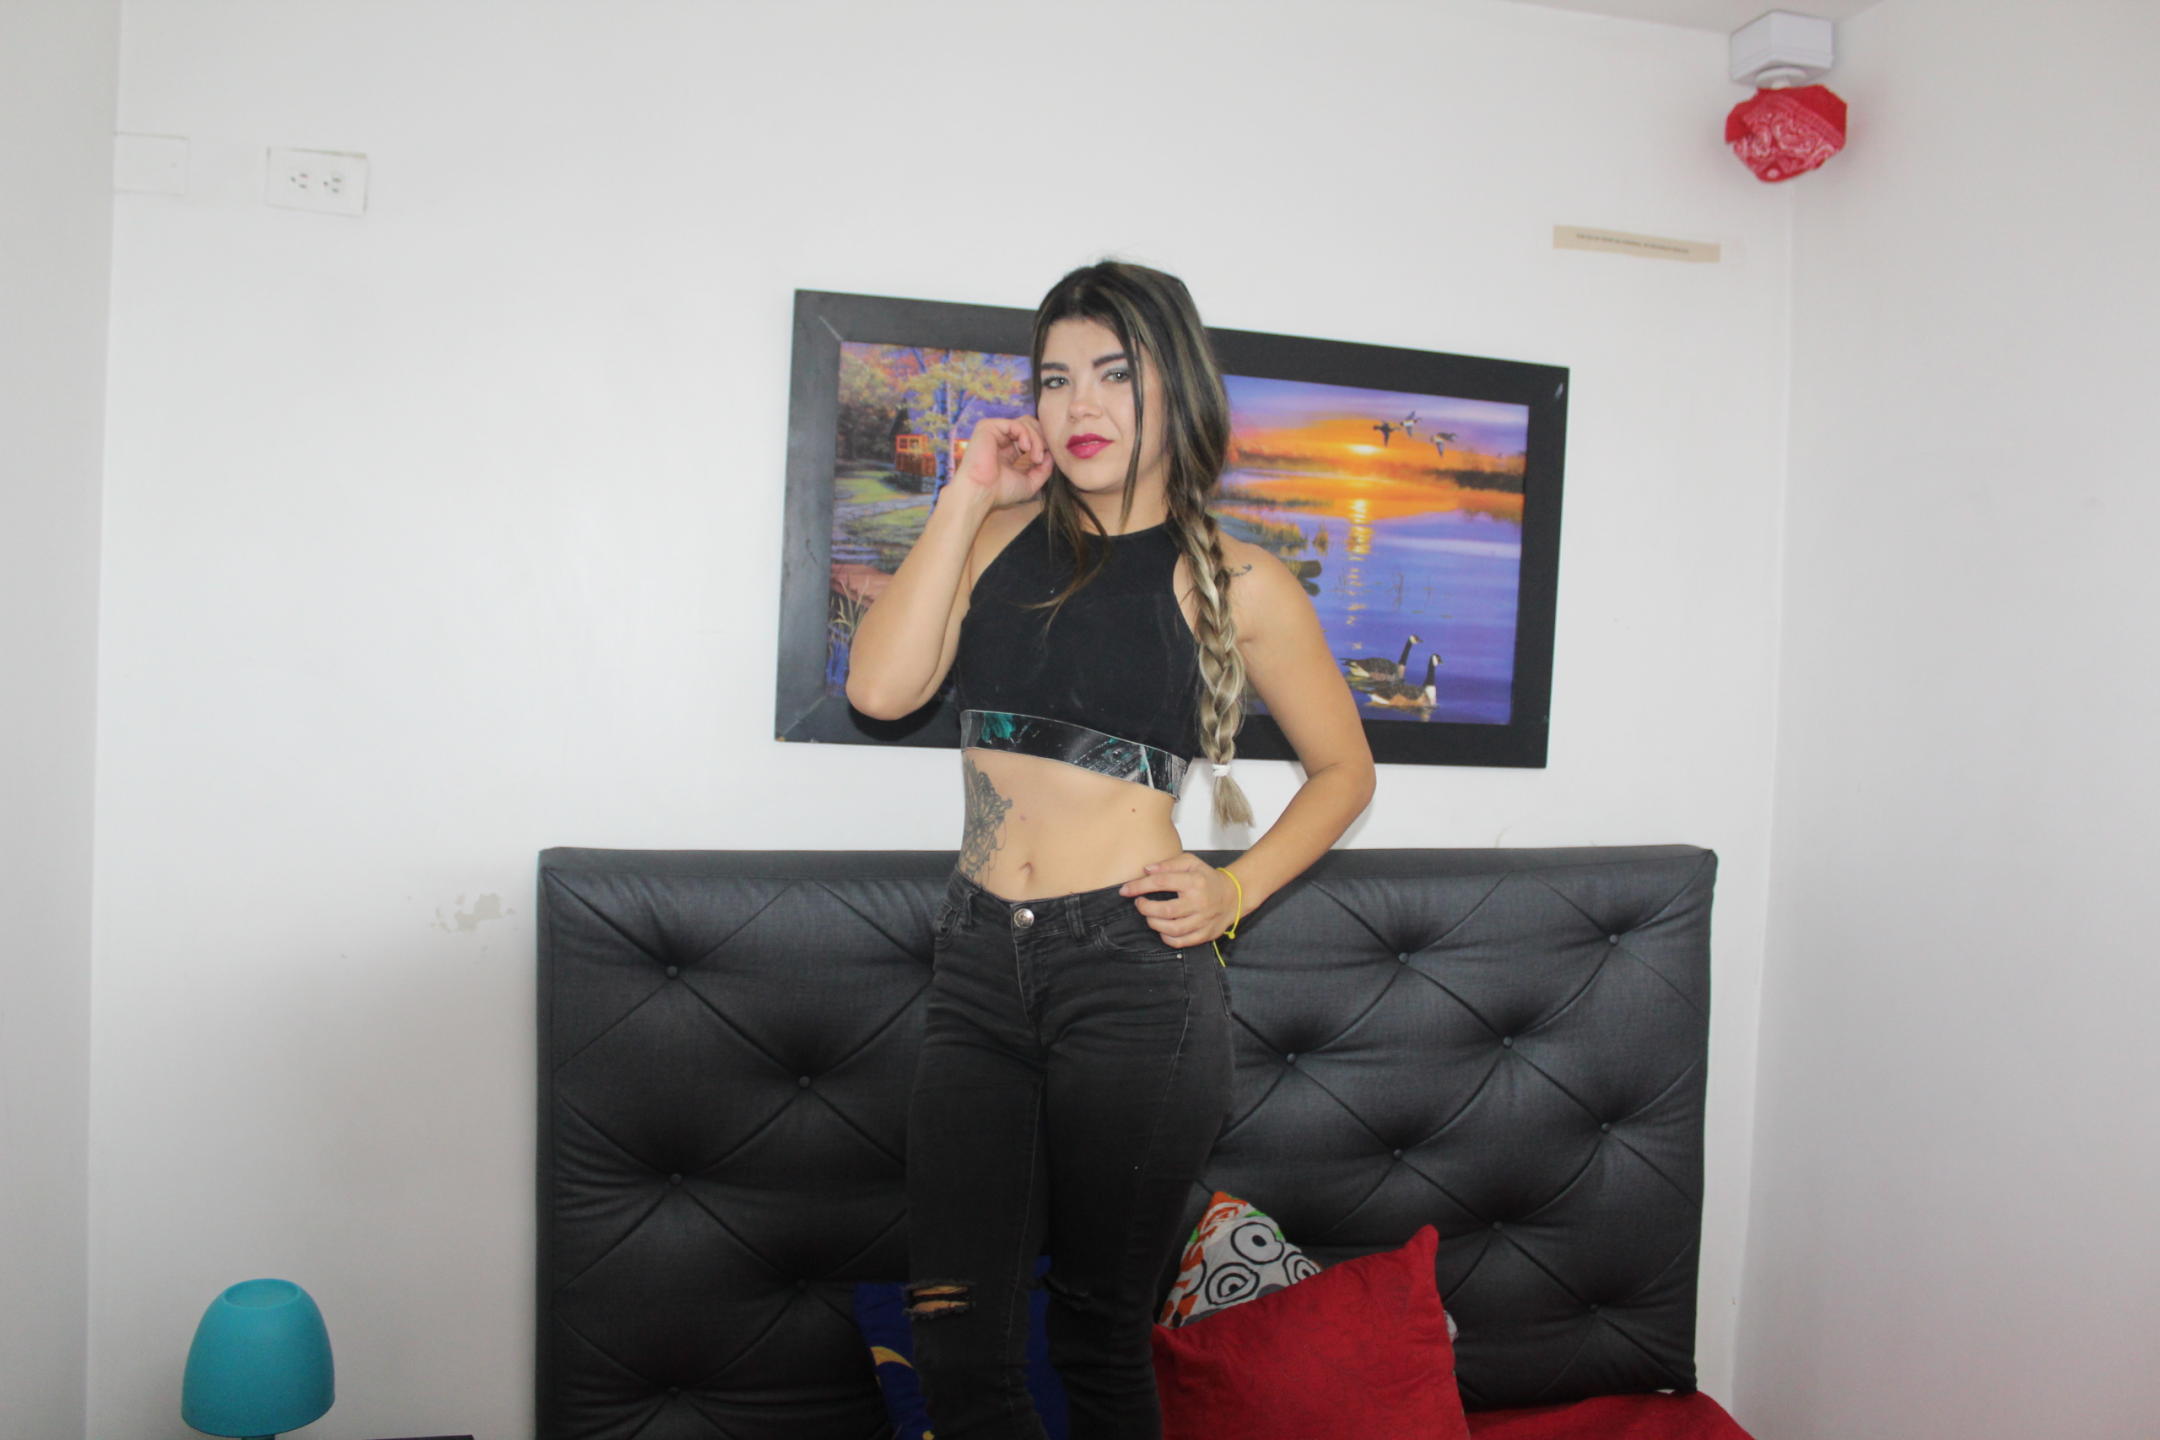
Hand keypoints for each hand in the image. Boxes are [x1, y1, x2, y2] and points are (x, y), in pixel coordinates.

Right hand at [947, 416, 1053, 507]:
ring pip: (1025, 423)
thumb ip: (1043, 469)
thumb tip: (1051, 455)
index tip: (1046, 459)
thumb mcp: (1030, 482)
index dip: (1042, 444)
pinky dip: (1026, 435)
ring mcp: (994, 432)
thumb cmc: (1000, 491)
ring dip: (1036, 439)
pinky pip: (1016, 423)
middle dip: (1041, 439)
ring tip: (1035, 457)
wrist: (981, 492)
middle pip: (1030, 425)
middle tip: (1041, 458)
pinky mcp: (988, 426)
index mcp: (1008, 451)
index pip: (1030, 437)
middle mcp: (1000, 439)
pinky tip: (1026, 449)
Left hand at [1118, 853, 1237, 948]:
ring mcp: (1203, 920)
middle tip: (1139, 904)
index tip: (1125, 890)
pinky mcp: (1205, 934)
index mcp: (1194, 881)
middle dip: (1145, 908)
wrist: (1233, 896)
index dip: (1139, 886)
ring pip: (1172, 929)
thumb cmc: (1207, 878)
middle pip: (1165, 910)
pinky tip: (1162, 928)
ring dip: (1154, 923)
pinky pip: (1180, 942)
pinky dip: (1166, 937)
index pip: (1161, 882)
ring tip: (1150, 915)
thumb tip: (1146, 869)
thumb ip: (1168, 864)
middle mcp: (1199, 902)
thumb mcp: (1191, 863)